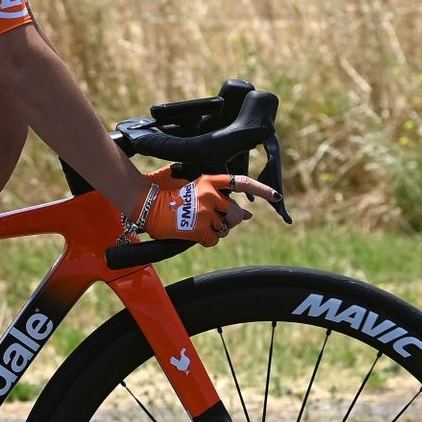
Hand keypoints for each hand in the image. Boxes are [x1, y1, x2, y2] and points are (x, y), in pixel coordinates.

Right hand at [132, 166, 281, 246]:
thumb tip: (245, 215)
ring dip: (214, 230)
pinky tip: (192, 234)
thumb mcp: (188, 183)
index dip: (261, 190)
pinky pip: (213, 239)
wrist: (145, 203)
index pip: (241, 183)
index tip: (276, 197)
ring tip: (196, 225)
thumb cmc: (163, 192)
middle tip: (215, 221)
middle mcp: (210, 195)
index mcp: (208, 181)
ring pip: (224, 229)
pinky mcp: (199, 229)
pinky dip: (206, 240)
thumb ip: (214, 194)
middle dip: (230, 221)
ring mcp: (205, 212)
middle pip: (236, 214)